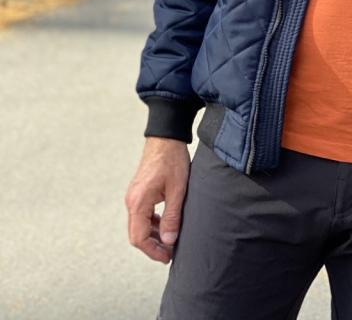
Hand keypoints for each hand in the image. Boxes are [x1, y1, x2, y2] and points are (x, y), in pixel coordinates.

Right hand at [125, 137, 190, 263]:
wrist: (166, 137)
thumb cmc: (172, 160)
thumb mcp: (177, 190)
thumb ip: (172, 217)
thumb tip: (169, 241)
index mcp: (138, 202)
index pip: (139, 238)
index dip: (153, 251)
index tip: (167, 257)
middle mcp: (131, 201)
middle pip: (136, 234)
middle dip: (152, 246)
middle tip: (170, 252)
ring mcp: (133, 196)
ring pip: (138, 226)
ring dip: (152, 236)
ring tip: (170, 240)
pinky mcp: (138, 192)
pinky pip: (141, 215)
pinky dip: (151, 224)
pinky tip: (165, 224)